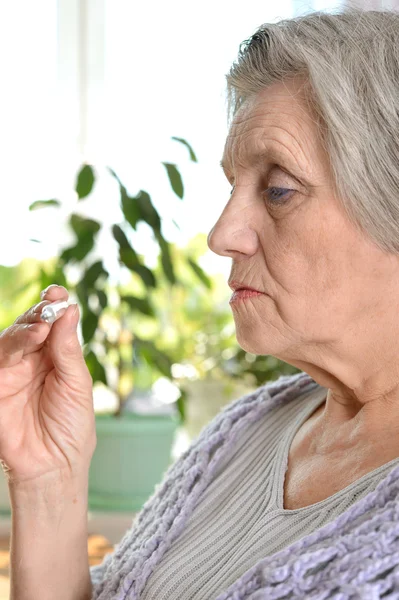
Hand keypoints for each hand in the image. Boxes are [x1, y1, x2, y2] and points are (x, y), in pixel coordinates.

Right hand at [0, 285, 95, 485]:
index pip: (52, 323)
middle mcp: (32, 361)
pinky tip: (29, 338)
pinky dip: (11, 345)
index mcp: (55, 357)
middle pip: (30, 325)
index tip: (59, 292)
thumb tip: (70, 310)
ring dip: (26, 327)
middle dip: (40, 312)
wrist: (54, 466)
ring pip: (11, 339)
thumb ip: (69, 349)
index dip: (54, 305)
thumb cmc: (72, 427)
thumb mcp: (77, 384)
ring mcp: (12, 373)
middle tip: (51, 304)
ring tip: (43, 326)